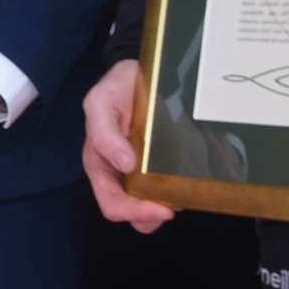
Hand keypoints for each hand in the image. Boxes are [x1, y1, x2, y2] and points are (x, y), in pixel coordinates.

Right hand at [82, 59, 176, 232]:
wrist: (137, 73)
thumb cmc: (115, 89)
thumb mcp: (100, 103)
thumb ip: (104, 133)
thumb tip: (123, 164)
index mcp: (100, 165)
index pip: (112, 204)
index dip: (135, 212)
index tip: (164, 209)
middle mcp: (119, 174)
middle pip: (133, 214)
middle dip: (154, 215)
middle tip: (177, 204)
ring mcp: (140, 172)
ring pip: (152, 207)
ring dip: (168, 206)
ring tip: (184, 193)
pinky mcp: (160, 165)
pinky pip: (169, 189)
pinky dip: (179, 193)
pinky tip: (188, 182)